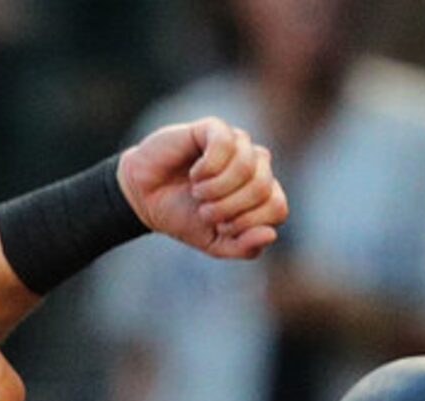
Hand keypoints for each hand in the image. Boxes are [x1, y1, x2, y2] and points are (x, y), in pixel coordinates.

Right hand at [117, 117, 286, 261]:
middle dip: (229, 208)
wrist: (146, 198)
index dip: (248, 223)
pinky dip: (207, 168)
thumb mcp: (216, 244)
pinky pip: (226, 145)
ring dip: (216, 189)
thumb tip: (271, 234)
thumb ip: (245, 247)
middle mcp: (256, 165)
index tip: (221, 227)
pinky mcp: (215, 128)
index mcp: (263, 193)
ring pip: (247, 167)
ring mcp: (238, 144)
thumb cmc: (184, 217)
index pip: (278, 207)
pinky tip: (195, 173)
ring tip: (198, 193)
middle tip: (205, 211)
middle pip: (263, 188)